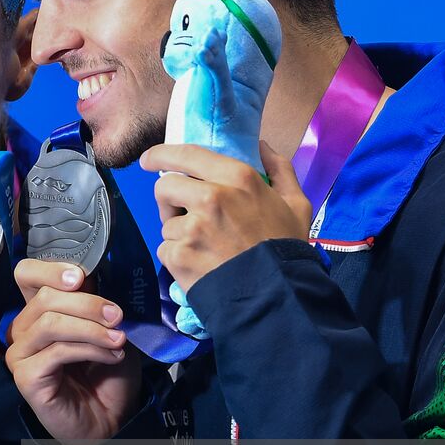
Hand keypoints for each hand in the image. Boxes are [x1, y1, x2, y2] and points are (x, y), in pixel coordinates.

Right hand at [5, 260, 138, 444]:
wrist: (112, 419)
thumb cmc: (107, 373)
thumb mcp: (107, 327)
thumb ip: (93, 300)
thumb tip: (91, 274)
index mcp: (38, 311)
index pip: (27, 274)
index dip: (51, 268)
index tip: (82, 276)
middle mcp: (23, 330)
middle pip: (45, 297)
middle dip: (87, 303)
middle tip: (117, 316)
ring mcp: (21, 354)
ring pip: (50, 323)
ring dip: (91, 328)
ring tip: (119, 339)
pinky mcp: (26, 377)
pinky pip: (57, 351)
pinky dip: (90, 349)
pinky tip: (111, 355)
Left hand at [139, 140, 312, 291]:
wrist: (275, 297)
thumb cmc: (286, 249)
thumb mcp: (296, 204)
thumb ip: (279, 169)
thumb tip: (262, 147)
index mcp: (237, 178)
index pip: (186, 154)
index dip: (161, 155)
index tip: (149, 160)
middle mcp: (210, 197)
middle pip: (164, 186)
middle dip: (168, 199)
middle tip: (180, 212)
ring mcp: (191, 228)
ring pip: (165, 222)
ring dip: (178, 233)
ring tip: (204, 247)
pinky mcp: (178, 255)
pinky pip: (166, 249)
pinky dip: (178, 257)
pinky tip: (199, 265)